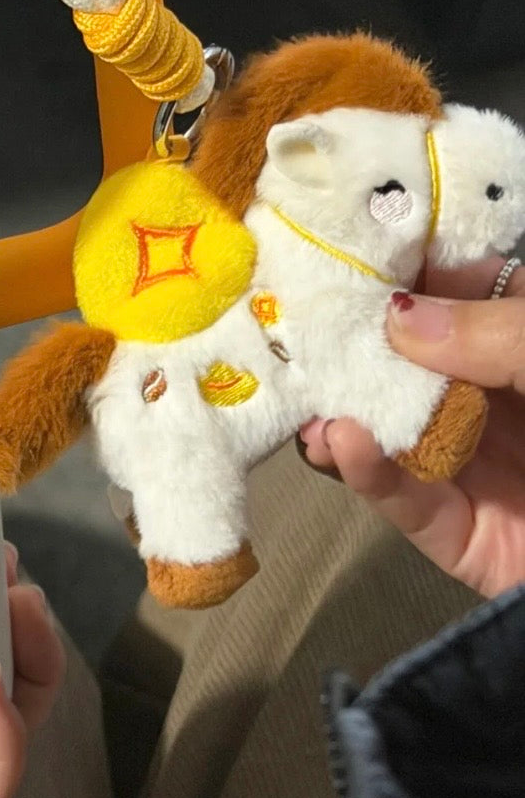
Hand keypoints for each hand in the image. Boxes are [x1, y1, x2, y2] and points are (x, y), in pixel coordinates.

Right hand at [300, 256, 524, 597]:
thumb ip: (497, 335)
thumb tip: (400, 316)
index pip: (460, 301)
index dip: (402, 280)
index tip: (340, 258)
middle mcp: (506, 403)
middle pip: (413, 367)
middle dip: (355, 347)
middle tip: (293, 323)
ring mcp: (484, 471)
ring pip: (396, 432)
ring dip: (347, 411)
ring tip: (304, 391)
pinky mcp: (467, 538)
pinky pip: (409, 502)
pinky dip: (368, 472)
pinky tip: (340, 441)